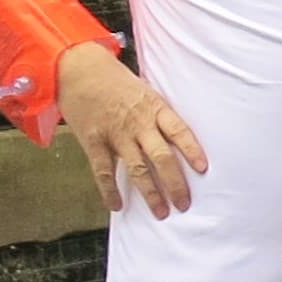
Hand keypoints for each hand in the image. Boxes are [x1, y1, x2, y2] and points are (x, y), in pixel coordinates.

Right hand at [56, 42, 209, 217]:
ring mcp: (115, 134)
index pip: (180, 131)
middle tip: (185, 204)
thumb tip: (177, 141)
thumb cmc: (115, 81)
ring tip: (161, 212)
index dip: (192, 150)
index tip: (204, 169)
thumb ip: (159, 115)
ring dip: (150, 193)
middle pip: (162, 157)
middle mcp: (138, 123)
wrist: (77, 69)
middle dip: (175, 183)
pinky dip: (110, 191)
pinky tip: (117, 206)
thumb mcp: (145, 92)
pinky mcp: (93, 141)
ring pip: (137, 169)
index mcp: (155, 108)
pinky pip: (104, 171)